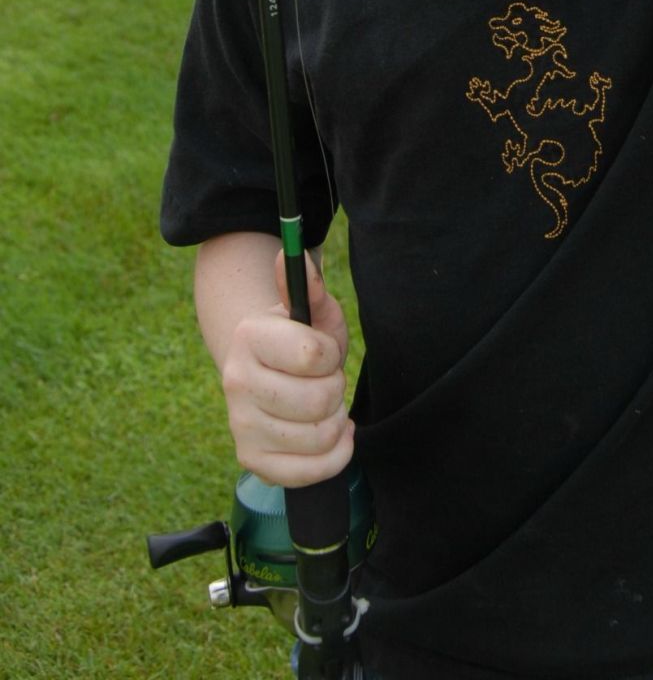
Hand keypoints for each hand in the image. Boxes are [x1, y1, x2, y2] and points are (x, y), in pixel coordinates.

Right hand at [218, 249, 353, 487]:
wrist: (263, 372)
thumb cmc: (298, 339)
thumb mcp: (310, 310)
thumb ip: (310, 286)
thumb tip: (297, 258)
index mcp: (250, 336)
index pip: (315, 355)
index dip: (332, 353)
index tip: (322, 351)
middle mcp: (236, 381)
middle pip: (321, 400)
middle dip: (335, 388)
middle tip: (323, 380)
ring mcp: (240, 424)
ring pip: (319, 436)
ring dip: (335, 421)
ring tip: (322, 405)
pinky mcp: (250, 460)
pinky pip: (309, 473)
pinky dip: (334, 456)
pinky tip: (332, 435)